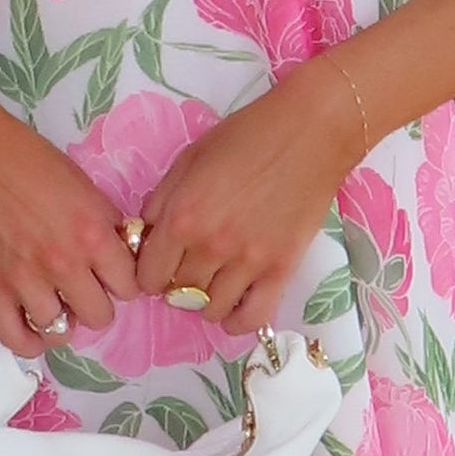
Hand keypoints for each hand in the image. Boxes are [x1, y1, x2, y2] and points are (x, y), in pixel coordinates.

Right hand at [0, 50, 140, 359]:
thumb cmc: (24, 156)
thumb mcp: (81, 184)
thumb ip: (103, 223)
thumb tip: (119, 253)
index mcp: (93, 232)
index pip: (129, 286)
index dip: (121, 280)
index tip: (110, 274)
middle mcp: (64, 263)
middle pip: (100, 316)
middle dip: (95, 302)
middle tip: (82, 287)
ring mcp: (25, 281)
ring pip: (60, 331)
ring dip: (61, 318)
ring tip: (53, 302)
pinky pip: (17, 339)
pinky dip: (29, 341)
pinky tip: (32, 327)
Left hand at [131, 73, 356, 331]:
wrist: (308, 134)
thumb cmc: (245, 137)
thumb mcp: (189, 158)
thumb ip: (161, 200)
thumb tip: (146, 235)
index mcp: (182, 218)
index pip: (149, 276)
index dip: (150, 273)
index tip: (161, 264)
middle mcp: (210, 247)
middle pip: (179, 294)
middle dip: (177, 286)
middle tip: (190, 269)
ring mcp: (247, 262)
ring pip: (211, 310)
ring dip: (206, 302)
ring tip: (214, 284)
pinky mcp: (281, 270)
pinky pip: (252, 318)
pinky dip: (238, 321)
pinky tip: (235, 307)